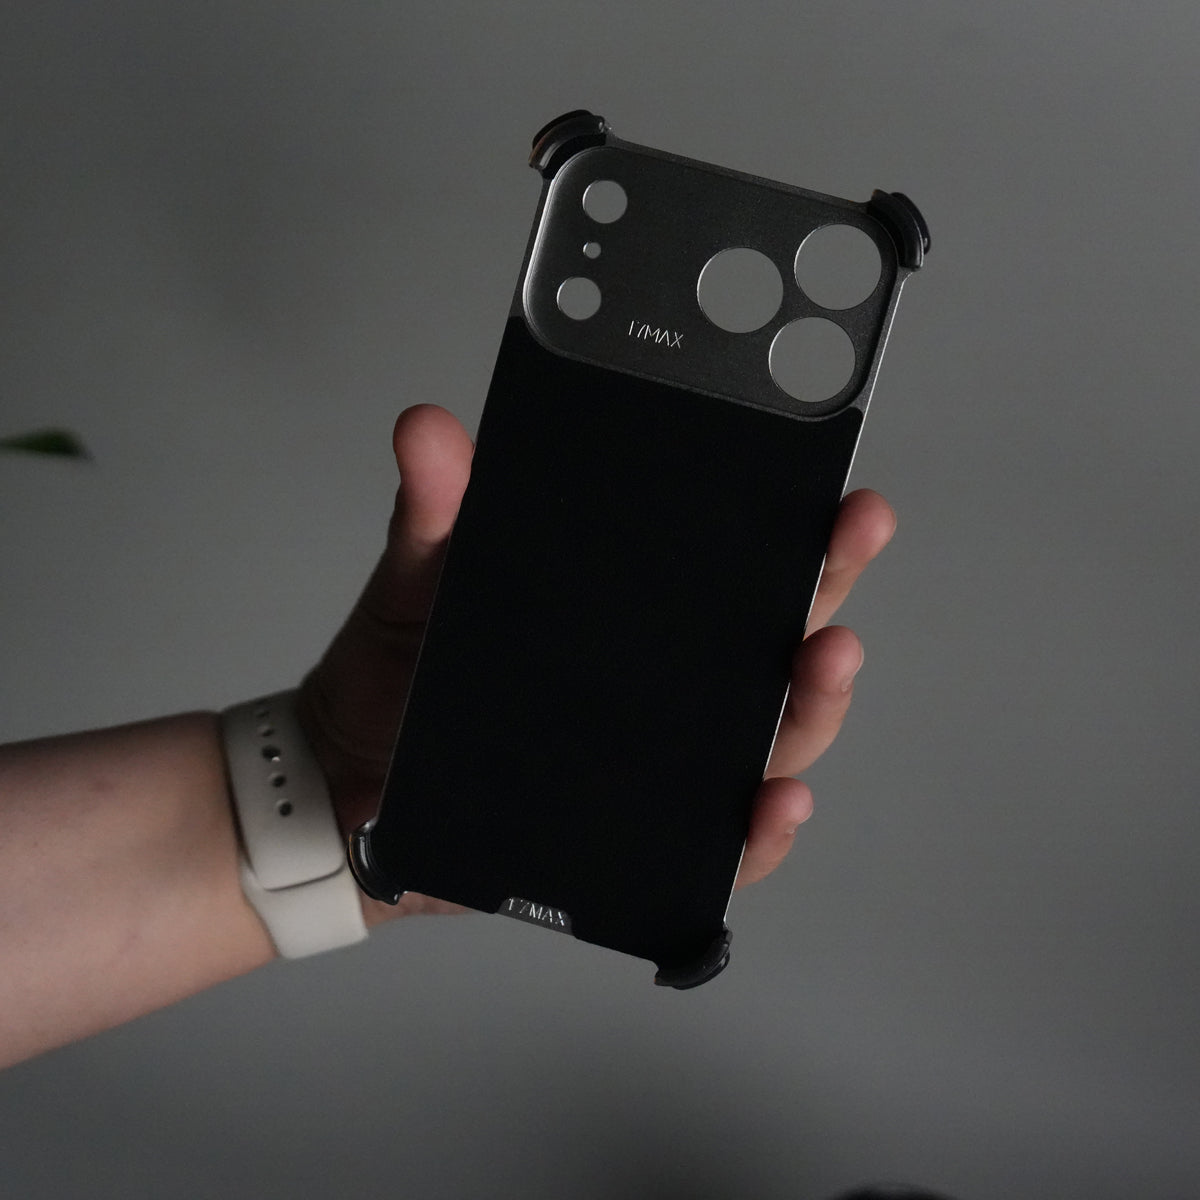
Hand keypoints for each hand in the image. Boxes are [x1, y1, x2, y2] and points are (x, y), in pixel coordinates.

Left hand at [298, 404, 894, 920]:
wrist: (350, 781)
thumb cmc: (402, 677)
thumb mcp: (423, 583)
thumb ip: (434, 512)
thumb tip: (427, 425)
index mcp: (640, 617)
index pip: (743, 568)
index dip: (805, 534)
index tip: (844, 498)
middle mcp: (671, 690)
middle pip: (777, 643)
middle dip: (828, 590)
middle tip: (848, 543)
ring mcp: (665, 766)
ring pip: (771, 740)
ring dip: (812, 705)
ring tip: (825, 661)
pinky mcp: (644, 842)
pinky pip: (722, 849)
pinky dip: (759, 833)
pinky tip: (776, 801)